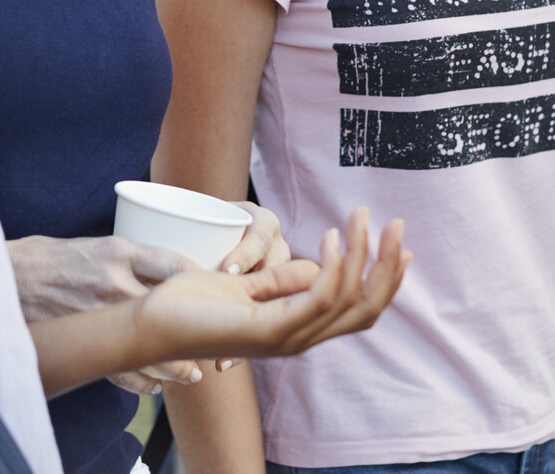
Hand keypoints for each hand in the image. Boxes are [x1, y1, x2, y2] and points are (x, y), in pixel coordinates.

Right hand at [8, 235, 203, 389]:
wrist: (6, 276)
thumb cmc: (52, 257)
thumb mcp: (96, 244)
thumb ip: (130, 258)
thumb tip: (167, 271)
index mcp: (119, 250)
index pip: (176, 264)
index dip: (203, 280)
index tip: (219, 291)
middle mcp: (113, 281)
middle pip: (170, 310)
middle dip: (195, 328)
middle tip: (216, 342)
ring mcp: (99, 313)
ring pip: (149, 345)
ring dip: (175, 365)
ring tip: (193, 375)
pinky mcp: (84, 340)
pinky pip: (119, 367)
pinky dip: (140, 381)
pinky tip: (155, 386)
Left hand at [129, 209, 409, 365]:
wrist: (153, 322)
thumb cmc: (191, 303)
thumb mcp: (246, 285)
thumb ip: (279, 281)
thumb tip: (313, 267)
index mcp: (298, 330)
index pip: (360, 312)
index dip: (386, 281)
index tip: (401, 247)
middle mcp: (300, 339)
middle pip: (368, 309)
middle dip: (388, 266)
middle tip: (397, 224)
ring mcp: (287, 338)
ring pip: (349, 299)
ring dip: (364, 254)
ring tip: (360, 216)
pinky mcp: (270, 330)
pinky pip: (319, 298)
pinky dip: (334, 266)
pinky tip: (331, 236)